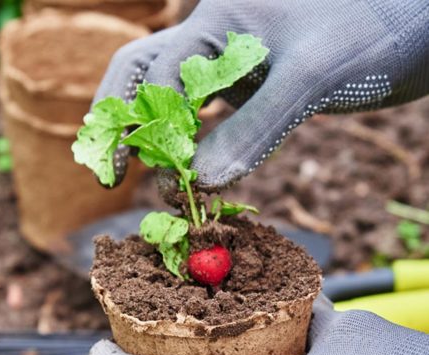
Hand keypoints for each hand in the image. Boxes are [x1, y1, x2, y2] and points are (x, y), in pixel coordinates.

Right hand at [96, 0, 428, 189]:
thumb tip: (201, 182)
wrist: (422, 23)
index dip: (153, 126)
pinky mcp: (251, 87)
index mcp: (217, 17)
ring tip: (137, 177)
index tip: (159, 172)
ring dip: (151, 136)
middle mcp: (214, 37)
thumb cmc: (374, 24)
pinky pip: (205, 116)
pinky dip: (189, 145)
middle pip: (141, 74)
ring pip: (169, 97)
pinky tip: (187, 171)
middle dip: (121, 122)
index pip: (161, 75)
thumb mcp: (313, 73)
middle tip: (112, 174)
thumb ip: (256, 125)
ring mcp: (231, 62)